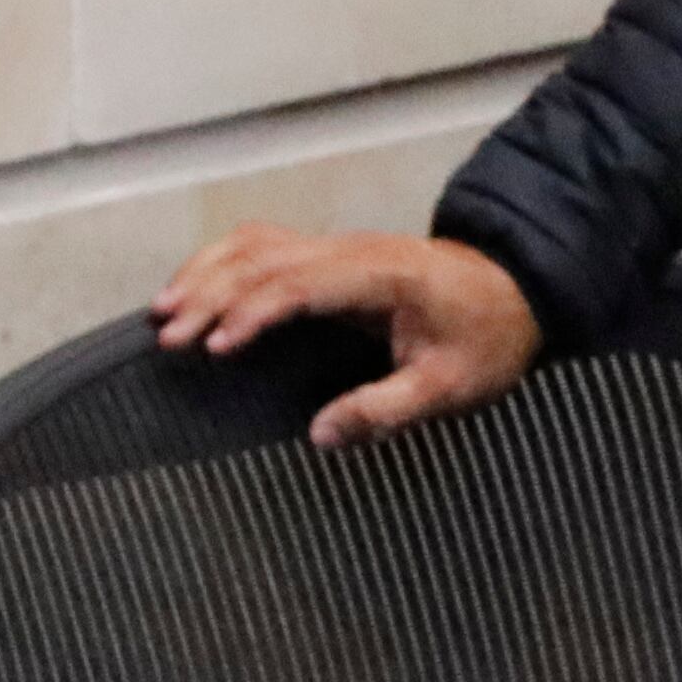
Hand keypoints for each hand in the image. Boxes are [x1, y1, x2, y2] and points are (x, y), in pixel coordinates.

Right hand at [152, 228, 541, 448]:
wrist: (518, 292)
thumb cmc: (487, 338)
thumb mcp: (450, 386)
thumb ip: (385, 409)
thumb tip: (319, 436)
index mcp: (382, 276)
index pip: (300, 284)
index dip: (254, 312)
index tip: (216, 346)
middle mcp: (353, 251)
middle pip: (264, 260)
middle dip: (211, 295)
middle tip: (170, 338)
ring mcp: (339, 247)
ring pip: (256, 244)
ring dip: (206, 273)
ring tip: (163, 313)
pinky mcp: (331, 255)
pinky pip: (265, 246)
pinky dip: (222, 264)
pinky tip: (194, 289)